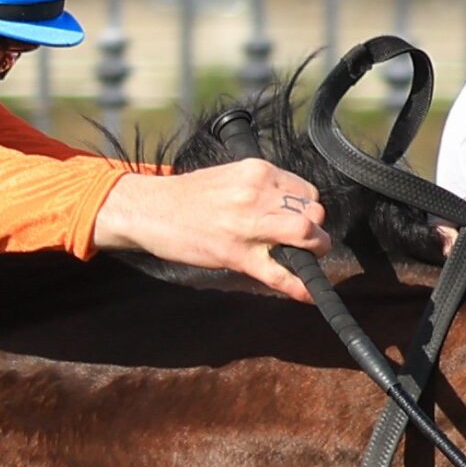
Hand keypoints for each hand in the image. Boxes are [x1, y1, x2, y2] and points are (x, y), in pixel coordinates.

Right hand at [92, 160, 331, 300]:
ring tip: (305, 257)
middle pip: (312, 213)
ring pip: (305, 236)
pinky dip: (299, 287)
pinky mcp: (238, 255)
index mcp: (258, 172)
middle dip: (315, 229)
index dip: (307, 208)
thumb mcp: (231, 176)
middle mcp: (257, 195)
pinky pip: (279, 274)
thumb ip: (263, 187)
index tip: (299, 217)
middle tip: (305, 240)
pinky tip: (307, 294)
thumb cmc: (189, 195)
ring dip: (314, 250)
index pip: (307, 191)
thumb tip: (291, 205)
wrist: (150, 209)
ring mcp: (248, 226)